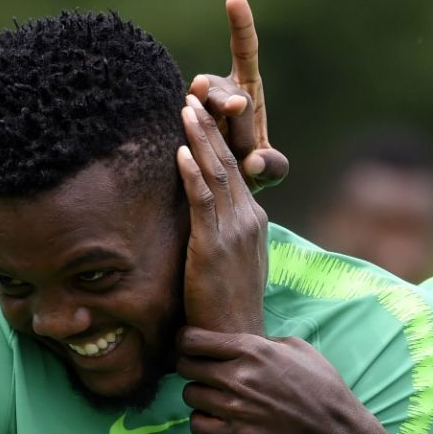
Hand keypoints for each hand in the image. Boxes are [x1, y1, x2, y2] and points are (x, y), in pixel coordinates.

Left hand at [177, 327, 367, 433]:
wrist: (333, 430)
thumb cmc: (320, 385)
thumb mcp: (297, 347)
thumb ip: (264, 340)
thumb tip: (243, 339)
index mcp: (251, 349)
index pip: (192, 340)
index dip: (185, 341)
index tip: (189, 346)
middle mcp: (238, 377)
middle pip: (185, 367)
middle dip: (189, 367)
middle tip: (201, 373)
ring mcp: (234, 409)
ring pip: (190, 395)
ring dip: (198, 395)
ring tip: (213, 397)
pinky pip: (196, 425)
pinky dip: (202, 420)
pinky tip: (215, 418)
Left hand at [178, 94, 268, 334]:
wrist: (234, 339)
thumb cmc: (225, 305)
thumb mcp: (228, 260)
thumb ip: (218, 233)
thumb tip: (201, 217)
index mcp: (253, 220)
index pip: (235, 168)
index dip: (217, 138)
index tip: (201, 112)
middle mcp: (249, 219)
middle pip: (228, 161)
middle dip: (209, 126)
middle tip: (193, 94)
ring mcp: (235, 231)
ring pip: (217, 173)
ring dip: (199, 139)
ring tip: (185, 109)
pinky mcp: (214, 246)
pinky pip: (203, 201)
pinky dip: (191, 174)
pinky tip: (179, 152)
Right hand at [189, 0, 289, 189]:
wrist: (219, 193)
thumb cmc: (249, 173)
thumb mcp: (268, 172)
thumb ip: (272, 168)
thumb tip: (256, 162)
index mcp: (246, 92)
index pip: (244, 52)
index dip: (241, 26)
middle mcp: (217, 95)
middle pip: (222, 89)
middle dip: (229, 97)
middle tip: (235, 106)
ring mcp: (194, 110)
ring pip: (199, 104)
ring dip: (204, 105)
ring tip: (198, 101)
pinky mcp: (178, 127)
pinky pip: (180, 123)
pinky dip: (184, 129)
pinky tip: (178, 130)